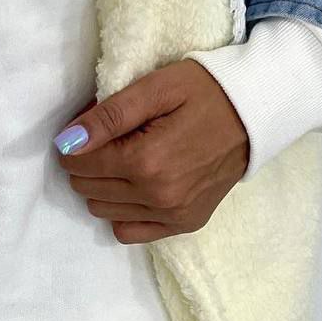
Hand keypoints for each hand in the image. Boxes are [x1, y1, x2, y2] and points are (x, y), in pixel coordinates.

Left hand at [54, 59, 249, 244]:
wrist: (255, 113)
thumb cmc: (204, 92)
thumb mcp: (155, 88)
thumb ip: (108, 117)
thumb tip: (66, 143)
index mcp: (147, 161)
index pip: (78, 163)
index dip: (74, 141)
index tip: (89, 124)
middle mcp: (158, 196)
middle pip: (87, 187)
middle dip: (86, 161)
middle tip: (108, 136)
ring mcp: (173, 215)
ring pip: (103, 210)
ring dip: (102, 185)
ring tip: (124, 156)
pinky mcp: (185, 224)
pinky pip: (129, 231)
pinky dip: (122, 210)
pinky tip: (134, 186)